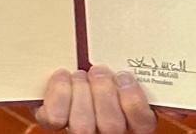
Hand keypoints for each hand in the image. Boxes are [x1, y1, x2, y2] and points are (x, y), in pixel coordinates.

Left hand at [36, 66, 155, 133]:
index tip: (124, 77)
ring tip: (81, 74)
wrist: (67, 76)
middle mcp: (107, 130)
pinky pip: (55, 117)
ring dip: (81, 90)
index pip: (142, 123)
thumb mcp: (121, 73)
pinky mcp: (53, 120)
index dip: (133, 101)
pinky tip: (63, 76)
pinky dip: (59, 92)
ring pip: (82, 124)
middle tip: (99, 71)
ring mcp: (79, 128)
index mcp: (131, 120)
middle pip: (111, 125)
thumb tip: (137, 68)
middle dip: (103, 91)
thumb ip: (131, 75)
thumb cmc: (99, 74)